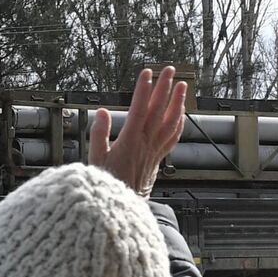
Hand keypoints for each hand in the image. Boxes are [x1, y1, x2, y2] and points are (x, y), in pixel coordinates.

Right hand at [89, 66, 187, 197]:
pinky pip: (173, 137)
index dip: (143, 89)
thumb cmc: (107, 184)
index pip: (139, 108)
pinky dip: (179, 123)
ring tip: (182, 86)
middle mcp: (146, 143)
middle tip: (170, 70)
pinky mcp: (158, 158)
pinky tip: (181, 115)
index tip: (147, 73)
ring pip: (171, 122)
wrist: (123, 205)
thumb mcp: (95, 159)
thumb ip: (98, 134)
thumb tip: (102, 113)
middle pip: (159, 110)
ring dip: (178, 102)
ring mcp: (155, 150)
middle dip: (165, 87)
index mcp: (130, 140)